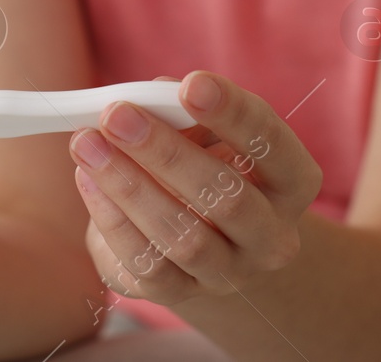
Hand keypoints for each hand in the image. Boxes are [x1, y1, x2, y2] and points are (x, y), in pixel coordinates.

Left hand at [69, 71, 322, 307]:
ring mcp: (230, 273)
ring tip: (87, 144)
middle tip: (117, 115)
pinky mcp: (183, 294)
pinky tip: (88, 180)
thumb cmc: (210, 164)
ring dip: (129, 186)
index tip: (192, 85)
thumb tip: (149, 96)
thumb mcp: (210, 132)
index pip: (272, 145)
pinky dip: (113, 221)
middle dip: (166, 152)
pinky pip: (147, 266)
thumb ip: (185, 110)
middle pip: (227, 198)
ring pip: (184, 238)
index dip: (233, 113)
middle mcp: (272, 236)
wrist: (213, 242)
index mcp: (292, 182)